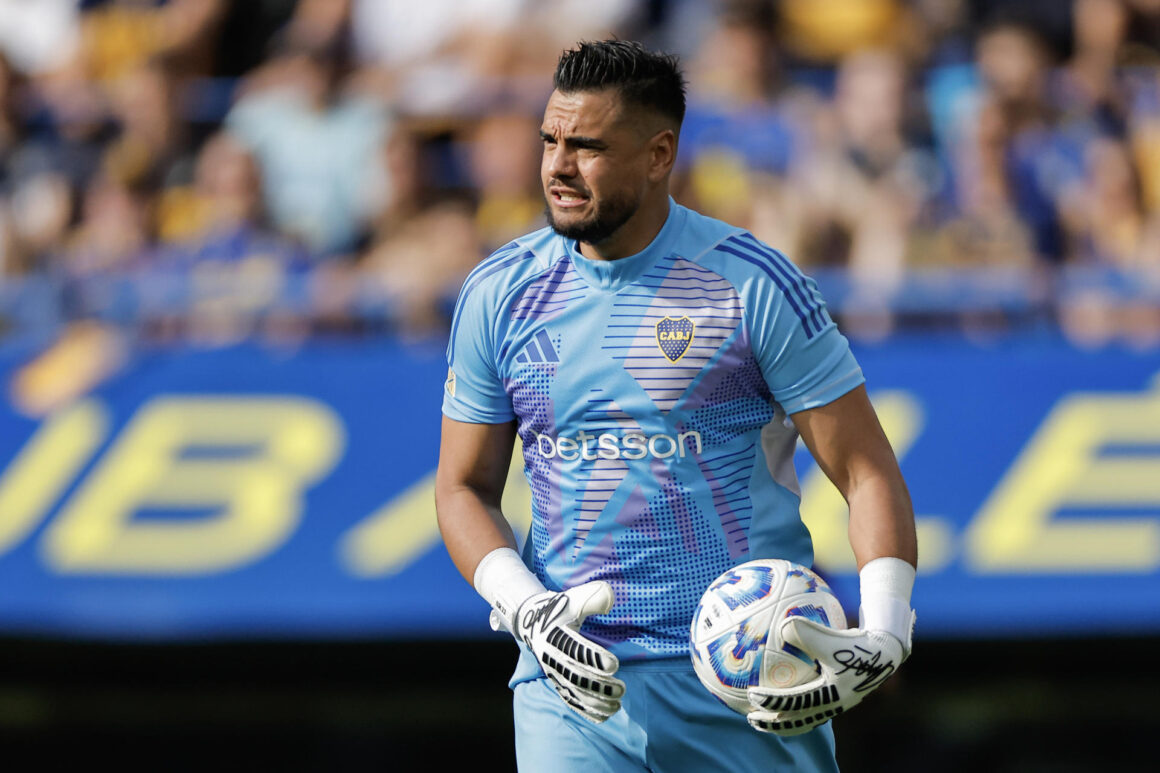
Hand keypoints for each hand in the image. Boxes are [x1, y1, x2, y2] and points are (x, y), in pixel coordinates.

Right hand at [511, 581, 625, 722]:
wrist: (532, 622)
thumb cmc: (559, 609)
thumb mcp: (572, 598)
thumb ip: (592, 597)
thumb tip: (611, 600)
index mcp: (554, 636)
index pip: (574, 650)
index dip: (593, 658)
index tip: (614, 664)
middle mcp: (551, 658)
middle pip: (575, 677)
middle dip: (599, 685)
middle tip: (621, 688)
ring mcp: (553, 673)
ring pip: (574, 693)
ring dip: (596, 701)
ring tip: (617, 703)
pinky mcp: (557, 683)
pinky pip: (571, 701)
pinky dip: (587, 710)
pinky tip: (606, 714)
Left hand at [747, 615, 909, 735]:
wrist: (883, 651)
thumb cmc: (854, 643)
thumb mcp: (827, 636)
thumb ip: (803, 631)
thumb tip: (780, 628)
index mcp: (831, 696)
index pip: (794, 703)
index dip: (771, 701)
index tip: (751, 694)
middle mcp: (833, 706)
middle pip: (798, 722)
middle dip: (773, 723)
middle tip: (751, 717)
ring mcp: (836, 706)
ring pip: (805, 720)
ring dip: (783, 721)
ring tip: (763, 716)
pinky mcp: (837, 700)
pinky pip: (811, 709)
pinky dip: (795, 708)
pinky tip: (783, 697)